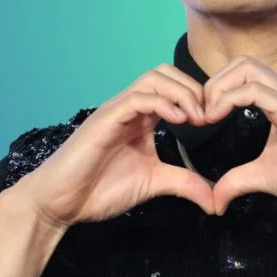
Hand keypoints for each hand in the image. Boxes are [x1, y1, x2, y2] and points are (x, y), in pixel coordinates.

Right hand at [9, 64, 215, 229]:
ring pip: (154, 78)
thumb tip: (215, 200)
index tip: (214, 121)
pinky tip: (178, 122)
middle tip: (208, 117)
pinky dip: (163, 104)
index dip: (198, 97)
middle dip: (194, 88)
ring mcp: (116, 110)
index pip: (173, 87)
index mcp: (141, 118)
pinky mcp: (105, 119)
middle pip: (166, 73)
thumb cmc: (99, 189)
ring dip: (182, 92)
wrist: (61, 203)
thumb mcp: (153, 184)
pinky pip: (137, 98)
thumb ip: (184, 184)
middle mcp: (130, 107)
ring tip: (197, 118)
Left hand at [203, 56, 276, 217]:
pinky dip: (227, 99)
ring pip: (246, 67)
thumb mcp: (267, 177)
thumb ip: (238, 181)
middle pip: (241, 62)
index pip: (243, 74)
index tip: (202, 119)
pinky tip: (217, 119)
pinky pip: (254, 89)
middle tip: (200, 115)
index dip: (216, 90)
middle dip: (213, 83)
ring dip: (217, 88)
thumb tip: (215, 198)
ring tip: (207, 116)